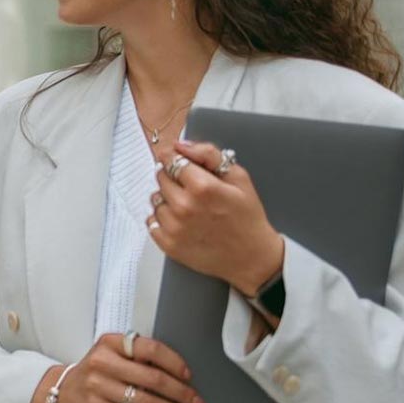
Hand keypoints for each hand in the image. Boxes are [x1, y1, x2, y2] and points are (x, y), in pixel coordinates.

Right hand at [31, 333, 204, 402]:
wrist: (64, 393)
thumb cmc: (98, 374)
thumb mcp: (113, 356)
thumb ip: (140, 359)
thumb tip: (182, 377)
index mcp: (111, 342)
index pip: (150, 349)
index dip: (174, 362)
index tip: (189, 376)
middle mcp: (102, 361)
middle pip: (151, 378)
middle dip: (181, 393)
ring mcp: (97, 386)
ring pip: (145, 402)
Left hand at [148, 139, 285, 297]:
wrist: (251, 257)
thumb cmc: (247, 217)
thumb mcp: (238, 178)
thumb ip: (209, 155)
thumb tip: (182, 145)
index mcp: (202, 187)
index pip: (170, 160)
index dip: (173, 157)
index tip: (176, 159)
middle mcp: (184, 206)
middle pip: (161, 177)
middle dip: (173, 177)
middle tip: (191, 187)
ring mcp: (174, 227)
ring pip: (155, 199)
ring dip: (167, 199)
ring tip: (189, 206)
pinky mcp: (168, 244)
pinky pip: (152, 221)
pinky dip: (163, 218)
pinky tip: (181, 221)